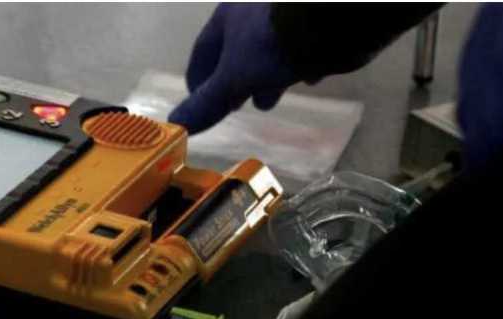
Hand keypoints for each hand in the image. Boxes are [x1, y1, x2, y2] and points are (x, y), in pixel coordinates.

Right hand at [168, 3, 299, 133]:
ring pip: (268, 49)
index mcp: (227, 15)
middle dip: (236, 82)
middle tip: (238, 106)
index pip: (203, 50)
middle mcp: (252, 9)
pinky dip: (296, 64)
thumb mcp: (233, 79)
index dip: (198, 80)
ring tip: (268, 100)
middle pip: (237, 51)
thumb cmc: (269, 46)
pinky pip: (298, 45)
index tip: (201, 104)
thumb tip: (175, 124)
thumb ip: (207, 102)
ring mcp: (283, 13)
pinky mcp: (311, 21)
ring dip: (266, 77)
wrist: (327, 20)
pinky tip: (307, 78)